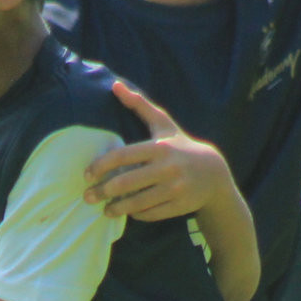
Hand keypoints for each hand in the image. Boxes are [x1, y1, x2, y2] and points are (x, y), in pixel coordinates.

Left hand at [84, 80, 231, 219]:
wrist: (213, 173)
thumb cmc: (181, 146)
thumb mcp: (163, 124)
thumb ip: (139, 105)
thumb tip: (115, 85)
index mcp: (159, 147)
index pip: (122, 156)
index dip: (100, 166)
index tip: (87, 174)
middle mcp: (167, 168)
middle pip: (126, 182)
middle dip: (102, 192)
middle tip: (88, 197)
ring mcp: (175, 188)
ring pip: (137, 202)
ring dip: (116, 208)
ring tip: (105, 209)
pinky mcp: (180, 206)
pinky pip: (151, 214)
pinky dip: (136, 214)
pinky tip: (127, 212)